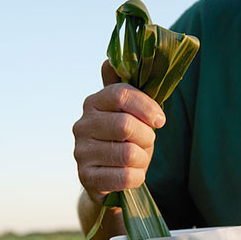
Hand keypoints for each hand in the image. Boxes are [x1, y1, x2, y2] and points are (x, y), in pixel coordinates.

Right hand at [73, 60, 165, 204]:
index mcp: (94, 103)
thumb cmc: (125, 140)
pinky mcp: (86, 178)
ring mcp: (81, 152)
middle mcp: (82, 125)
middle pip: (126, 125)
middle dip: (147, 136)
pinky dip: (137, 177)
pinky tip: (132, 174)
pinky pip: (125, 177)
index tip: (160, 120)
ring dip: (143, 158)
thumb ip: (126, 90)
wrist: (108, 178)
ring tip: (139, 159)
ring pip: (128, 154)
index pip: (120, 94)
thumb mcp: (129, 113)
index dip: (146, 106)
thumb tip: (108, 61)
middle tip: (148, 142)